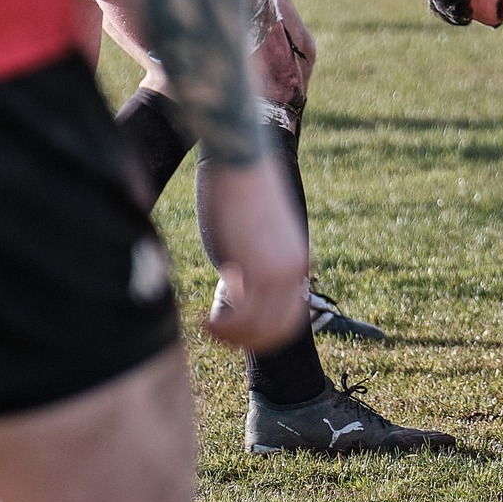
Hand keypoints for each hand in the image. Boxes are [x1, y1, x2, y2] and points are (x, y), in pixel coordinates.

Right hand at [200, 152, 308, 350]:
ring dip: (231, 337)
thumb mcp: (253, 237)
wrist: (241, 162)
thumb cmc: (240, 192)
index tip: (235, 331)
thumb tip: (236, 292)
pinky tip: (205, 321)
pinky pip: (244, 318)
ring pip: (259, 328)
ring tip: (208, 327)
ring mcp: (280, 272)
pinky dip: (224, 328)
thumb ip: (252, 265)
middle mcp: (295, 270)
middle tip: (217, 334)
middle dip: (246, 339)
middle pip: (277, 329)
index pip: (290, 317)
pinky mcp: (260, 270)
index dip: (262, 332)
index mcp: (297, 261)